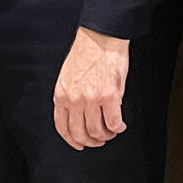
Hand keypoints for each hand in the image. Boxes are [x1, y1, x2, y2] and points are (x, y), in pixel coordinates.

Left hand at [54, 27, 129, 150]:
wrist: (100, 37)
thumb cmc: (86, 54)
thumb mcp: (68, 77)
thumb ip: (70, 97)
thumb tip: (79, 116)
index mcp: (61, 95)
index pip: (62, 127)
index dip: (72, 140)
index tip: (80, 145)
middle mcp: (74, 100)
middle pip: (80, 133)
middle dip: (91, 142)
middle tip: (100, 140)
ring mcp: (91, 99)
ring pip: (97, 131)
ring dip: (106, 135)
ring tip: (112, 131)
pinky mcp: (109, 96)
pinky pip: (114, 122)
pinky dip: (118, 127)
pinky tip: (120, 125)